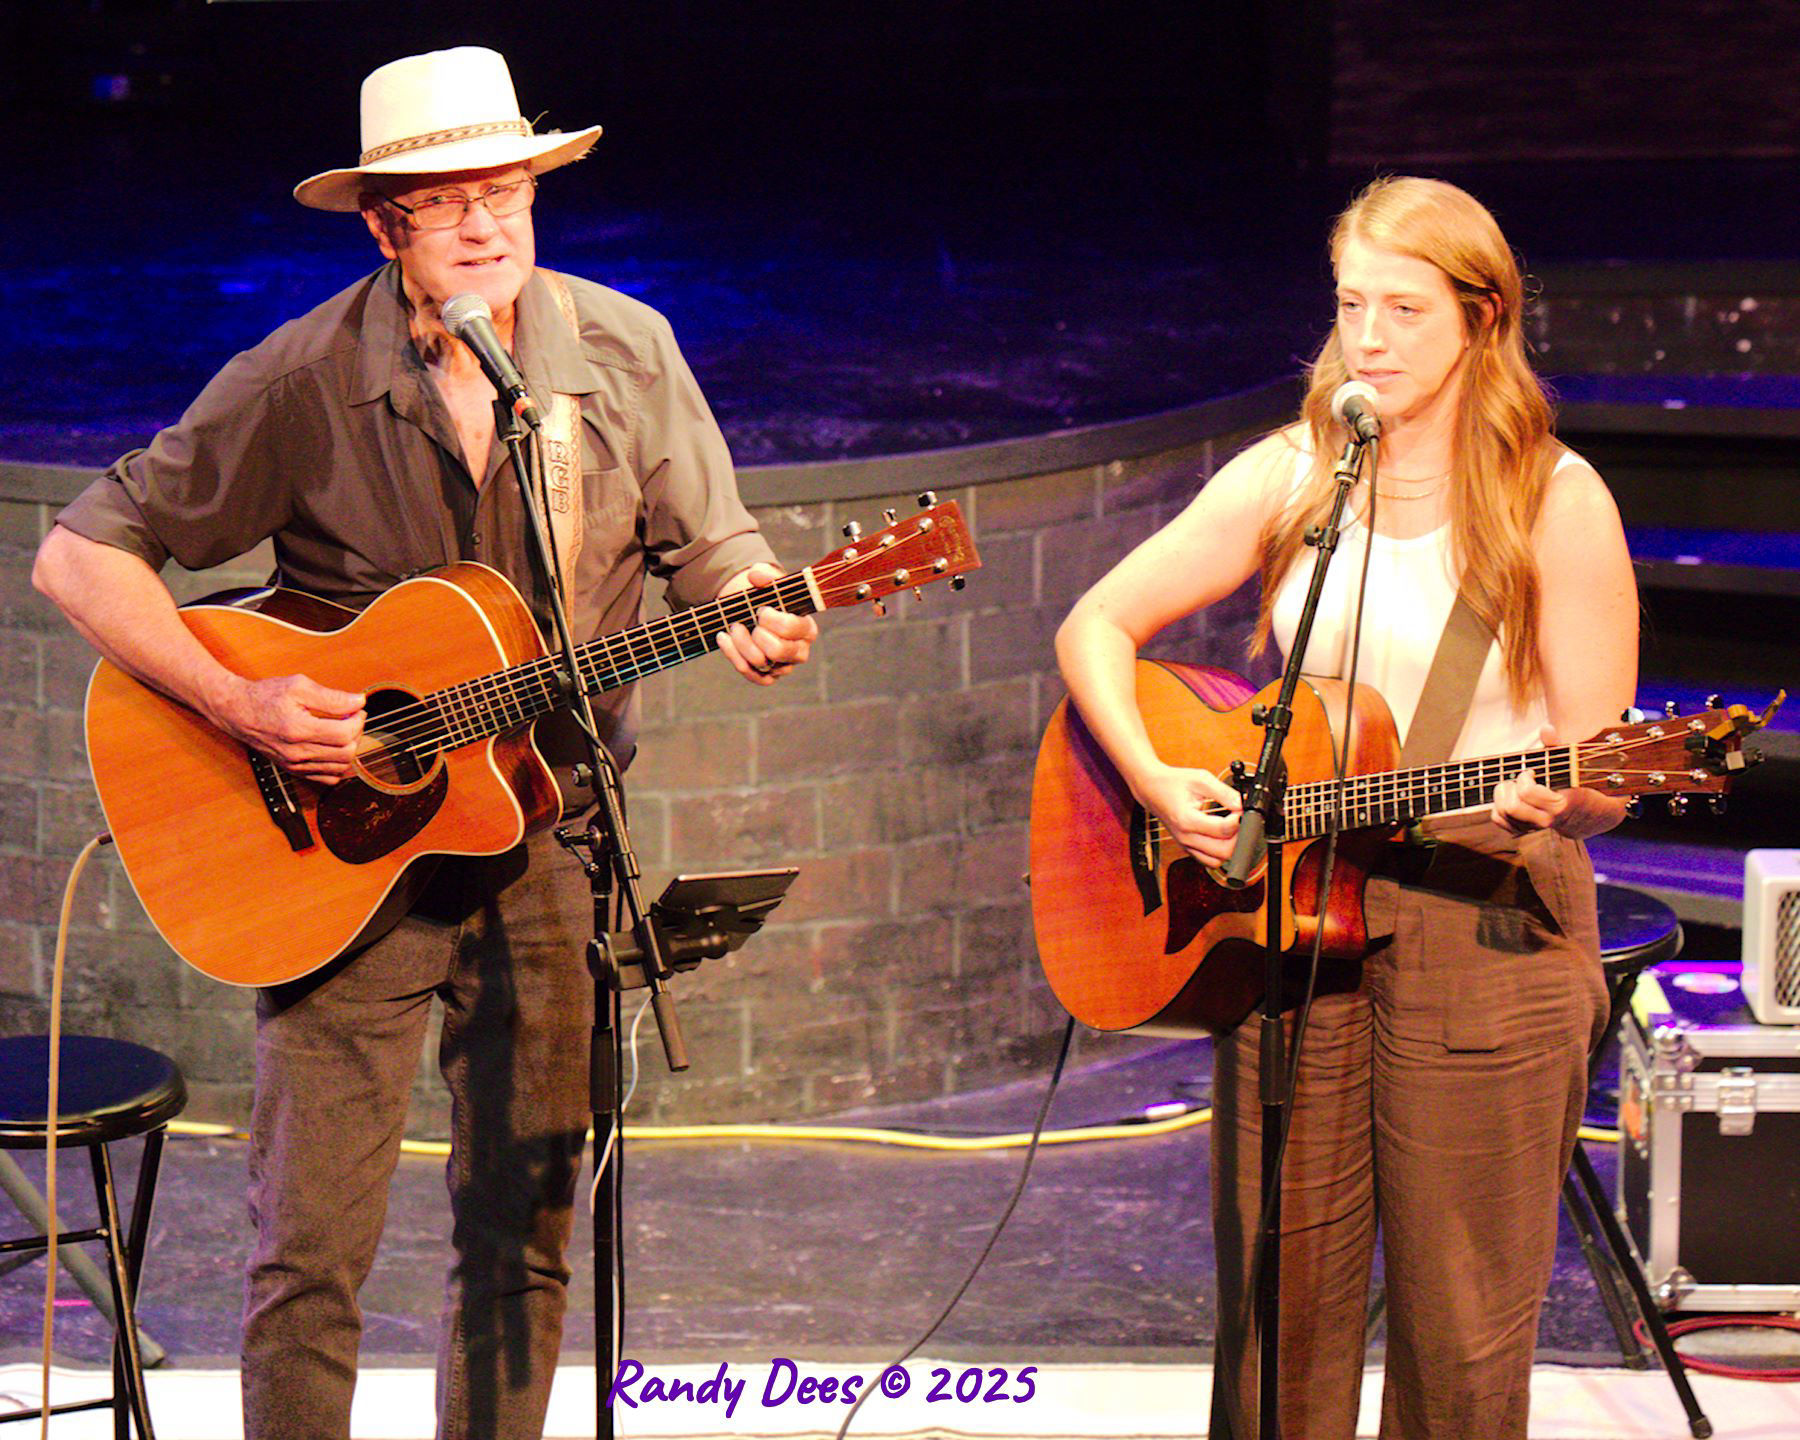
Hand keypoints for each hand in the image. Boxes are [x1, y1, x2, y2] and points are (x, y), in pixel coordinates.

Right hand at [210, 673, 365, 783]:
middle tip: (351, 718)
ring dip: (349, 749)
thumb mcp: (299, 686)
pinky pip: (327, 778)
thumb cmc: (265, 696)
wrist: (237, 712)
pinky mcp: (294, 770)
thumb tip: (359, 702)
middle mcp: (296, 752)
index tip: (356, 708)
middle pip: (346, 753)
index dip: (358, 720)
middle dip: (356, 733)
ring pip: (340, 768)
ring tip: (342, 730)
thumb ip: (332, 697)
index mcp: (298, 730)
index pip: (344, 734)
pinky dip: (338, 764)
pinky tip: (334, 747)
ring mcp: (295, 764)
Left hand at [715, 562, 817, 685]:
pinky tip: (723, 638)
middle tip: (750, 621)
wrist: (754, 613)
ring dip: (740, 642)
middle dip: (757, 634)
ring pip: (760, 663)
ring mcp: (783, 667)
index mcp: (807, 629)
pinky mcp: (767, 676)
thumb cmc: (767, 598)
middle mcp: (799, 651)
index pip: (792, 628)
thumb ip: (765, 574)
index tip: (762, 610)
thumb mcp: (768, 582)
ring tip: (733, 626)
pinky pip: (750, 674)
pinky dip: (733, 655)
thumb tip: (756, 576)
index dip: (772, 619)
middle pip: (778, 650)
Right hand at [1133, 762, 1243, 865]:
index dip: (1238, 820)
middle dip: (1237, 837)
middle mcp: (1185, 837)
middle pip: (1223, 851)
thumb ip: (1224, 792)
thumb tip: (1242, 804)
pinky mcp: (1187, 848)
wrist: (1151, 789)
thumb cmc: (1173, 783)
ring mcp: (1185, 845)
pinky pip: (1208, 860)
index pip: (1223, 830)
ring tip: (1230, 828)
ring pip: (1217, 861)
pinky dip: (1219, 852)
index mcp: (1187, 820)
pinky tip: (1220, 835)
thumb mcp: (1201, 779)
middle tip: (1238, 820)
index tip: (1239, 809)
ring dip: (1229, 847)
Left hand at [1490, 725, 1627, 839]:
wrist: (1592, 815)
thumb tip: (1546, 728)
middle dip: (1508, 788)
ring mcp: (1534, 827)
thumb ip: (1557, 747)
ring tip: (1514, 788)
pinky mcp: (1524, 830)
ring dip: (1501, 797)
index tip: (1531, 772)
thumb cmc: (1580, 784)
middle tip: (1518, 780)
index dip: (1524, 778)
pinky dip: (1498, 807)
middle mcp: (1545, 820)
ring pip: (1502, 815)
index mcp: (1559, 805)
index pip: (1527, 792)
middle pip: (1510, 807)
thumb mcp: (1572, 765)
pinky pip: (1499, 821)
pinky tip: (1510, 797)